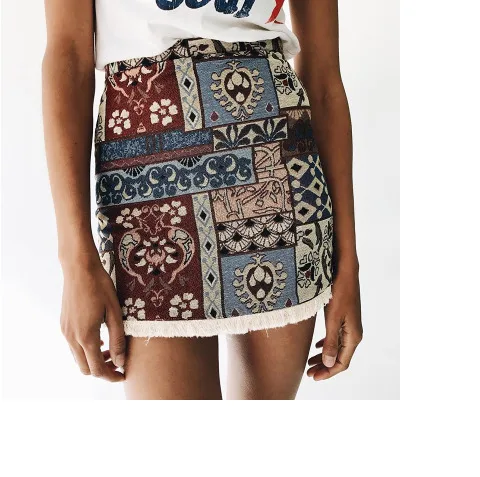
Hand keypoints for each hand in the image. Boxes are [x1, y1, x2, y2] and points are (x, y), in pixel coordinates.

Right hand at [60, 258, 124, 381]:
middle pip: (86, 368)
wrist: (79, 268)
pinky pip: (74, 347)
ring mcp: (65, 331)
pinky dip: (86, 350)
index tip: (124, 375)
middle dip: (103, 370)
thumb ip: (118, 339)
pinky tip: (100, 339)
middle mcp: (72, 338)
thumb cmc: (100, 287)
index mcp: (86, 336)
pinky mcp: (63, 325)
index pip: (98, 369)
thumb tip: (121, 361)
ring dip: (94, 360)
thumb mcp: (115, 312)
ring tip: (111, 350)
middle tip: (119, 363)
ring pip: (78, 358)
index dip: (111, 376)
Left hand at [307, 266, 361, 380]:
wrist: (344, 271)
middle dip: (324, 367)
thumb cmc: (339, 293)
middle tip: (308, 373)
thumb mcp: (332, 318)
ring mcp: (349, 325)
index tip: (313, 377)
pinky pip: (336, 337)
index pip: (341, 362)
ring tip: (309, 363)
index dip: (328, 372)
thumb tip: (328, 363)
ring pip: (336, 347)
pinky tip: (316, 346)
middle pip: (339, 357)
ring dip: (324, 357)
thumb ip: (330, 341)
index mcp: (353, 336)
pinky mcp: (344, 318)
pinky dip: (326, 345)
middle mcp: (353, 333)